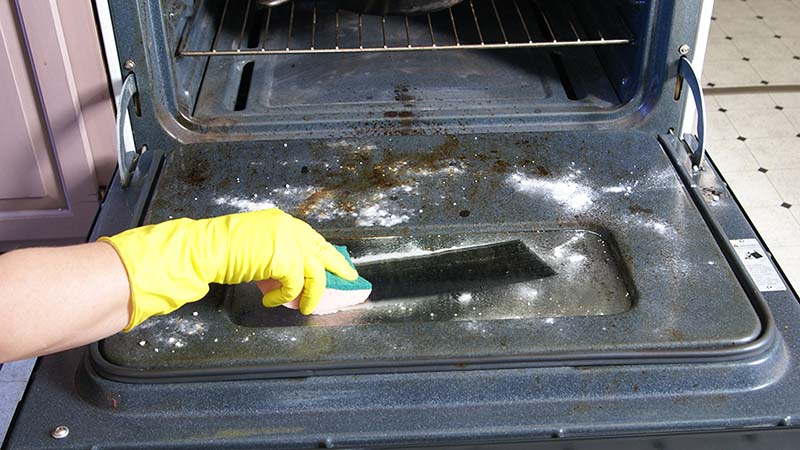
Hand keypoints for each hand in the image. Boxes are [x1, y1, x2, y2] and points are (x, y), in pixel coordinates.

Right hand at [100, 208, 357, 329]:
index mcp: (282, 222)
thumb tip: (288, 277)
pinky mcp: (286, 260)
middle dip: (338, 266)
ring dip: (311, 293)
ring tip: (305, 307)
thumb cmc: (222, 249)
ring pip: (315, 272)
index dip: (323, 253)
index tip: (334, 262)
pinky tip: (270, 300)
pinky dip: (285, 297)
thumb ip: (275, 254)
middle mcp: (290, 228)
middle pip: (323, 249)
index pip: (311, 238)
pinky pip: (295, 285)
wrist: (205, 249)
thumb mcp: (255, 245)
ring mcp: (290, 242)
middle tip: (350, 278)